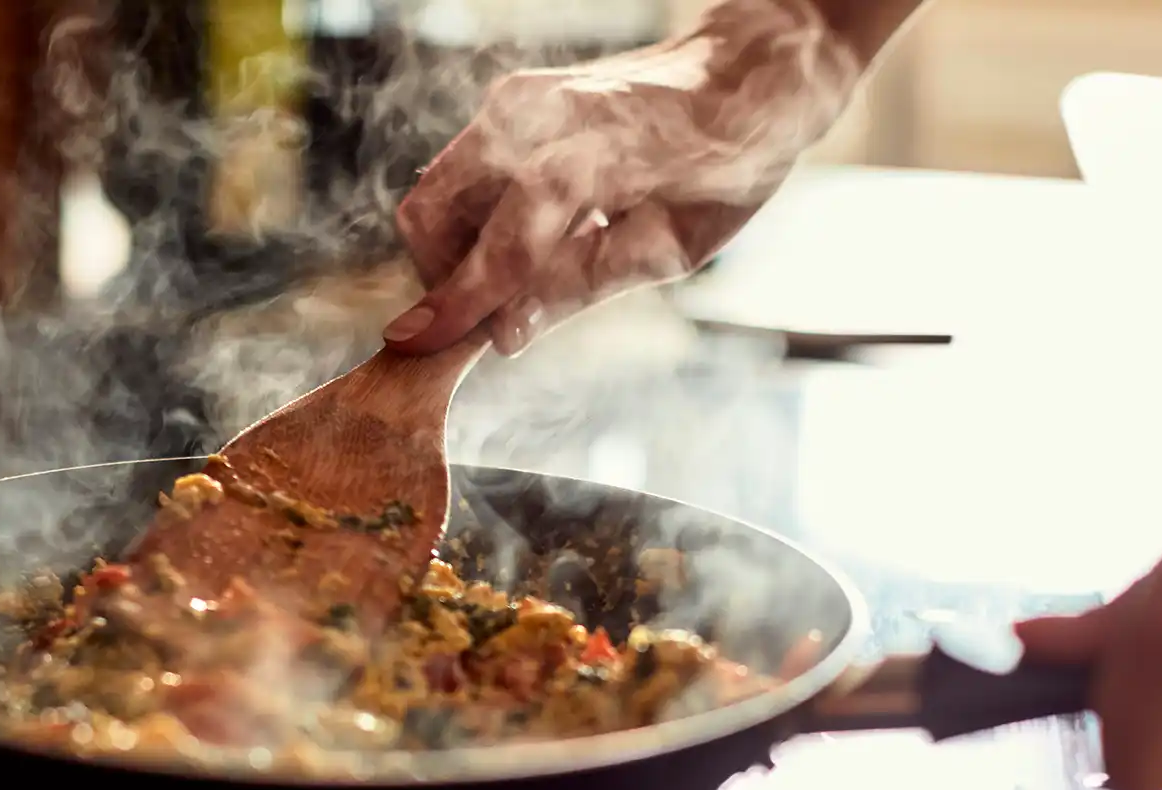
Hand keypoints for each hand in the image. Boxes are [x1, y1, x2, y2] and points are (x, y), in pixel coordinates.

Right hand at [383, 0, 859, 356]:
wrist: (745, 68)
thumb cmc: (727, 157)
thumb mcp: (675, 243)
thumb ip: (582, 286)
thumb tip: (504, 333)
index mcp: (593, 153)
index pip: (503, 245)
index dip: (459, 304)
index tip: (416, 348)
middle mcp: (536, 115)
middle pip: (432, 213)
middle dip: (445, 278)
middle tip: (496, 316)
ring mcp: (515, 101)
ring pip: (434, 195)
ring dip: (456, 251)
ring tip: (526, 274)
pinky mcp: (509, 102)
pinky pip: (458, 177)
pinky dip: (474, 222)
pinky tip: (534, 236)